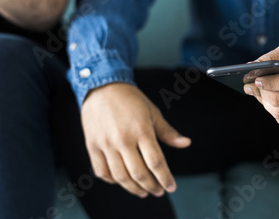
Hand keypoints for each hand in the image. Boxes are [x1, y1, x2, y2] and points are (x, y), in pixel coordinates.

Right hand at [81, 83, 190, 197]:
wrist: (102, 87)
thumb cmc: (131, 100)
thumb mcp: (153, 113)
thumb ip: (168, 132)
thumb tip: (186, 143)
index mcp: (141, 131)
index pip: (156, 162)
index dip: (165, 178)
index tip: (171, 187)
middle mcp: (123, 139)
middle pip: (139, 173)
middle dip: (151, 186)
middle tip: (158, 191)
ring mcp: (106, 144)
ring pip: (120, 176)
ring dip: (133, 188)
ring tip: (143, 192)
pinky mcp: (92, 146)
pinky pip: (102, 171)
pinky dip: (112, 181)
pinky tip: (122, 181)